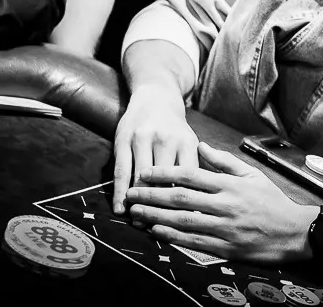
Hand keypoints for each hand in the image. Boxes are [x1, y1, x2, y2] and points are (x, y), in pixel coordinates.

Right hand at [111, 84, 198, 214]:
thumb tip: (202, 201)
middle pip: (165, 180)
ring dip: (139, 202)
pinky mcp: (124, 140)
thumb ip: (194, 167)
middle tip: (160, 228)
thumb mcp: (190, 141)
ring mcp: (143, 139)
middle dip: (162, 206)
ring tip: (139, 222)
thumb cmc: (175, 128)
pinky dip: (120, 192)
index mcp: (187, 142)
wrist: (155, 96)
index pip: (189, 178)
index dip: (188, 201)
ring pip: (141, 177)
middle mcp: (166, 140)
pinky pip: (121, 171)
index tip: (189, 223)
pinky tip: (120, 208)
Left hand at [127, 142, 314, 266]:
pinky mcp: (224, 247)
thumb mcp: (252, 174)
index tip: (146, 173)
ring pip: (182, 220)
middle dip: (152, 195)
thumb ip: (225, 161)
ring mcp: (224, 227)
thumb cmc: (272, 201)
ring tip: (137, 211)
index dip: (164, 173)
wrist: (293, 232)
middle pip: (180, 198)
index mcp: (230, 184)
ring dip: (156, 215)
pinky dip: (172, 235)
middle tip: (132, 193)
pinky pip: (192, 240)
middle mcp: (225, 205)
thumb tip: (201, 146)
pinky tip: (156, 230)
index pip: (190, 175)